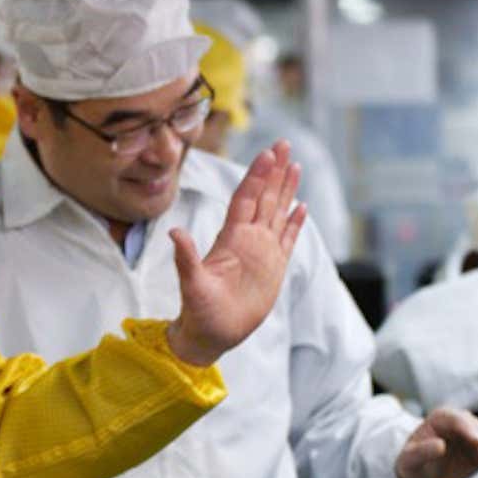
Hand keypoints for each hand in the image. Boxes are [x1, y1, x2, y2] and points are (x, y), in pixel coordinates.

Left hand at [165, 141, 305, 366]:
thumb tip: (175, 233)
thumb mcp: (192, 284)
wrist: (210, 334)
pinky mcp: (273, 268)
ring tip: (295, 164)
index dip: (256, 176)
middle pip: (263, 196)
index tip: (266, 154)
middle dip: (273, 170)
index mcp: (231, 238)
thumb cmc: (198, 311)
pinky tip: (302, 206)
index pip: (246, 198)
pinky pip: (287, 239)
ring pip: (276, 211)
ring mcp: (261, 252)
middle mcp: (247, 239)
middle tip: (283, 143)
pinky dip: (295, 222)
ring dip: (285, 188)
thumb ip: (186, 259)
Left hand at [395, 407, 477, 477]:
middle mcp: (460, 422)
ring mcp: (475, 434)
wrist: (423, 475)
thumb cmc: (413, 464)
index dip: (466, 427)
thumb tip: (440, 445)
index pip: (456, 418)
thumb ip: (422, 452)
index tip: (476, 441)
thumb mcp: (410, 461)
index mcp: (440, 419)